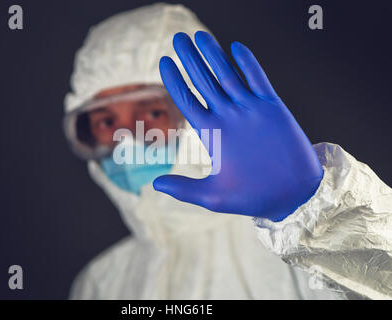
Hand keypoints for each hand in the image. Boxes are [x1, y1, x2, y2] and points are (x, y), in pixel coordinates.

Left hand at [153, 31, 322, 220]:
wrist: (293, 194)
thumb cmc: (252, 197)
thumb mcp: (213, 196)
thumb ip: (184, 188)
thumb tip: (154, 184)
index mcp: (212, 133)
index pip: (187, 100)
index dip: (174, 81)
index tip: (163, 62)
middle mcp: (228, 117)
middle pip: (204, 82)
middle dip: (190, 60)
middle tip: (178, 38)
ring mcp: (249, 110)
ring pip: (228, 75)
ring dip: (214, 55)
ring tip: (199, 36)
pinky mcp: (272, 108)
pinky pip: (258, 80)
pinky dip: (248, 64)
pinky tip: (236, 47)